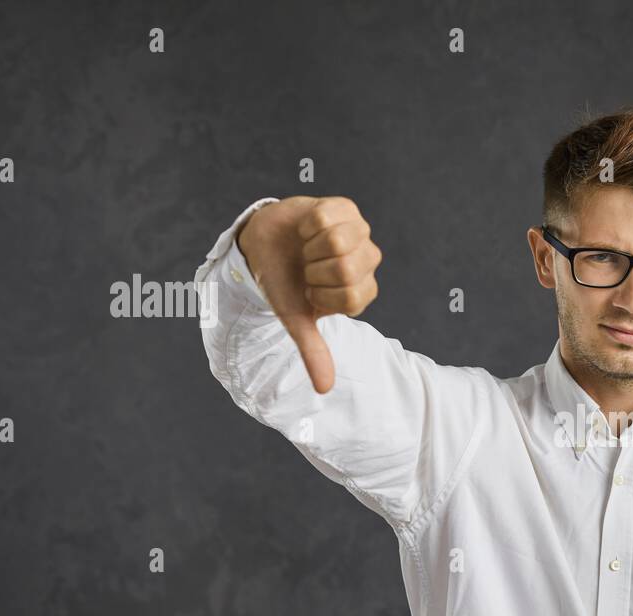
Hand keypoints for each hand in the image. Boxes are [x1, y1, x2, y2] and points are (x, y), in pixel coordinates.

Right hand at [236, 196, 381, 393]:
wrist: (265, 244)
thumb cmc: (284, 282)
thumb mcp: (295, 318)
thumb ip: (312, 350)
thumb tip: (324, 390)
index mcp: (359, 293)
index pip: (351, 297)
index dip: (321, 293)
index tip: (310, 290)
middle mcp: (367, 264)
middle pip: (347, 268)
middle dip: (315, 269)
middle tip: (307, 267)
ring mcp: (360, 234)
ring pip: (338, 241)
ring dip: (311, 246)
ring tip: (307, 248)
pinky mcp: (347, 209)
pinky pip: (329, 217)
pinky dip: (308, 223)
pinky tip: (307, 228)